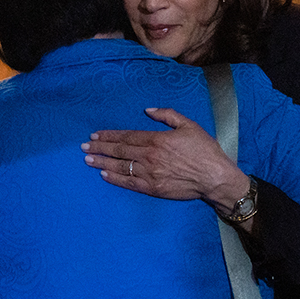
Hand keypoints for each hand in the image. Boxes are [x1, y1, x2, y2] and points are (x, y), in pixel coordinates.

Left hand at [80, 108, 249, 214]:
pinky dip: (115, 179)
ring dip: (102, 163)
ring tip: (88, 160)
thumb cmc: (204, 150)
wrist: (215, 177)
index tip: (95, 135)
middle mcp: (150, 156)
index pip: (127, 137)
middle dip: (100, 148)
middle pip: (119, 151)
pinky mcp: (153, 188)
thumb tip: (148, 110)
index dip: (109, 136)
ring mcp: (150, 174)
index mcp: (157, 139)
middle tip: (84, 147)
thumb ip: (167, 115)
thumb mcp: (189, 125)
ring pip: (121, 167)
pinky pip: (130, 183)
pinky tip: (104, 175)